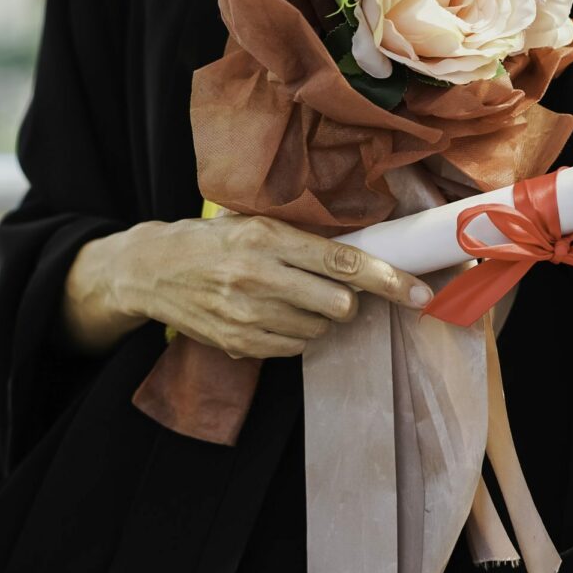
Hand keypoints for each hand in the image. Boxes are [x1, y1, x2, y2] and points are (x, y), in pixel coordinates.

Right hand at [61, 213, 432, 357]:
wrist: (151, 270)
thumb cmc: (209, 241)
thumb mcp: (251, 224)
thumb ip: (301, 238)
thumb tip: (362, 257)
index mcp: (266, 238)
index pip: (342, 262)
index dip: (388, 279)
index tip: (420, 291)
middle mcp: (258, 277)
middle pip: (339, 305)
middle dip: (345, 301)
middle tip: (330, 289)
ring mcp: (247, 315)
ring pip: (319, 330)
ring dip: (317, 318)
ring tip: (287, 298)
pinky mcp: (239, 343)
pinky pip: (294, 348)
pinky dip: (294, 334)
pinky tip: (270, 315)